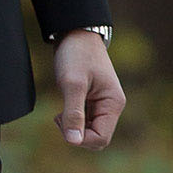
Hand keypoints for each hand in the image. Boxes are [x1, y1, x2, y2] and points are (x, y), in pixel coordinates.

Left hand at [52, 29, 124, 149]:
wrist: (75, 31)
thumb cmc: (76, 54)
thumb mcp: (72, 83)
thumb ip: (73, 113)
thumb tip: (73, 141)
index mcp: (113, 104)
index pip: (101, 138)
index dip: (81, 138)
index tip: (61, 121)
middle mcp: (111, 106)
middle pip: (97, 137)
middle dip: (77, 134)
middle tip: (59, 116)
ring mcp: (101, 104)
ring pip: (90, 130)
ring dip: (73, 126)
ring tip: (59, 112)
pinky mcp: (91, 100)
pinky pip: (85, 120)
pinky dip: (72, 119)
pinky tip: (62, 109)